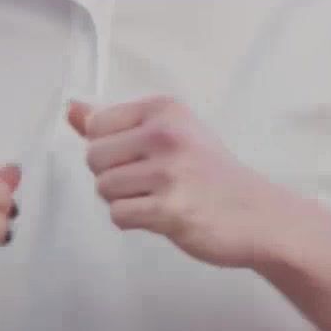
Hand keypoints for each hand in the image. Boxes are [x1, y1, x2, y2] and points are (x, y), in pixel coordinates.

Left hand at [68, 97, 295, 268]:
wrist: (259, 214)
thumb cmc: (210, 174)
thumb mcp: (169, 133)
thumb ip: (115, 123)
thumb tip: (72, 109)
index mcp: (164, 109)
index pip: (96, 125)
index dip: (110, 148)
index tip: (142, 157)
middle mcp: (165, 134)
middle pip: (94, 157)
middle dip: (113, 176)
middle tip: (150, 182)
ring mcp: (168, 172)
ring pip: (104, 188)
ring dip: (124, 200)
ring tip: (158, 198)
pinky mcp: (169, 209)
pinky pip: (118, 215)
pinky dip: (133, 221)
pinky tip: (161, 216)